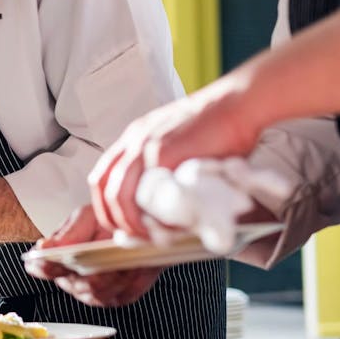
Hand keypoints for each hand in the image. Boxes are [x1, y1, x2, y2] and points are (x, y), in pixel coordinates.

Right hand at [27, 205, 162, 306]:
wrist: (134, 231)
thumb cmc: (104, 224)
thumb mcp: (84, 219)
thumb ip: (68, 234)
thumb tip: (44, 247)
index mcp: (54, 259)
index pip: (40, 268)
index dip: (44, 266)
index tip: (52, 259)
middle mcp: (71, 280)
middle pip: (75, 285)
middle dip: (90, 272)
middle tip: (101, 258)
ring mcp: (93, 293)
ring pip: (98, 293)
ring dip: (112, 275)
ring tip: (122, 257)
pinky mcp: (117, 297)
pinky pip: (122, 294)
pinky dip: (129, 280)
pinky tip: (133, 265)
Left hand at [89, 80, 262, 239]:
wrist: (237, 103)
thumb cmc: (217, 125)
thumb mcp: (178, 139)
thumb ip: (165, 164)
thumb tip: (164, 197)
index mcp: (135, 137)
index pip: (102, 176)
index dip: (106, 205)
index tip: (119, 223)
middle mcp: (134, 140)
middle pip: (104, 187)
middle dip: (113, 218)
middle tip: (130, 235)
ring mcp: (146, 146)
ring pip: (119, 193)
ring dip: (129, 221)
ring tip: (146, 235)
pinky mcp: (164, 154)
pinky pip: (147, 192)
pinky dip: (151, 215)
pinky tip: (164, 225)